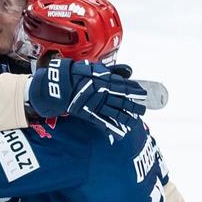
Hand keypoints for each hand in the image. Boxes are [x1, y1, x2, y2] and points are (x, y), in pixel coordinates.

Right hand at [28, 59, 146, 135]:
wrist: (57, 84)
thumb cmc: (75, 74)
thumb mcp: (95, 68)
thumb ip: (112, 70)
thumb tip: (128, 70)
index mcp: (106, 81)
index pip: (125, 87)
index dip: (135, 91)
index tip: (143, 94)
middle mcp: (103, 93)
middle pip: (123, 101)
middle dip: (134, 105)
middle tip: (143, 109)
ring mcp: (96, 104)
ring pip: (115, 112)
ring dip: (126, 117)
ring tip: (135, 121)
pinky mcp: (88, 113)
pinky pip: (102, 122)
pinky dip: (111, 128)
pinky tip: (120, 133)